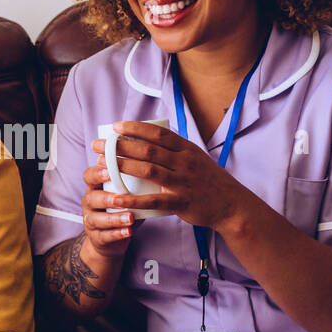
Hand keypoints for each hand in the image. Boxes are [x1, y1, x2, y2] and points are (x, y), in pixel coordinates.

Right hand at [77, 149, 139, 262]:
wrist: (110, 237)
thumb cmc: (121, 207)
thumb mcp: (124, 190)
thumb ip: (132, 178)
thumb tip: (155, 157)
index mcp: (96, 187)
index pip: (90, 175)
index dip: (98, 172)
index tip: (110, 170)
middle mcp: (90, 202)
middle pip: (91, 197)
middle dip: (106, 197)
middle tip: (120, 197)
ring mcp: (91, 221)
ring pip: (97, 219)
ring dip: (114, 218)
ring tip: (130, 217)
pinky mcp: (97, 238)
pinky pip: (105, 236)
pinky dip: (118, 234)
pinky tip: (129, 232)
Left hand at [93, 121, 243, 230]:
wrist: (232, 206)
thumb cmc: (209, 181)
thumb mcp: (195, 158)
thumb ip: (175, 150)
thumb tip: (149, 139)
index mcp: (187, 149)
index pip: (158, 133)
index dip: (135, 128)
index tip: (115, 126)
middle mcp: (184, 162)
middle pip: (148, 149)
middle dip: (120, 146)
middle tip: (99, 145)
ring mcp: (183, 182)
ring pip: (148, 170)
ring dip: (122, 166)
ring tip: (101, 165)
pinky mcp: (181, 202)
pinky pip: (153, 200)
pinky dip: (133, 199)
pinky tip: (117, 198)